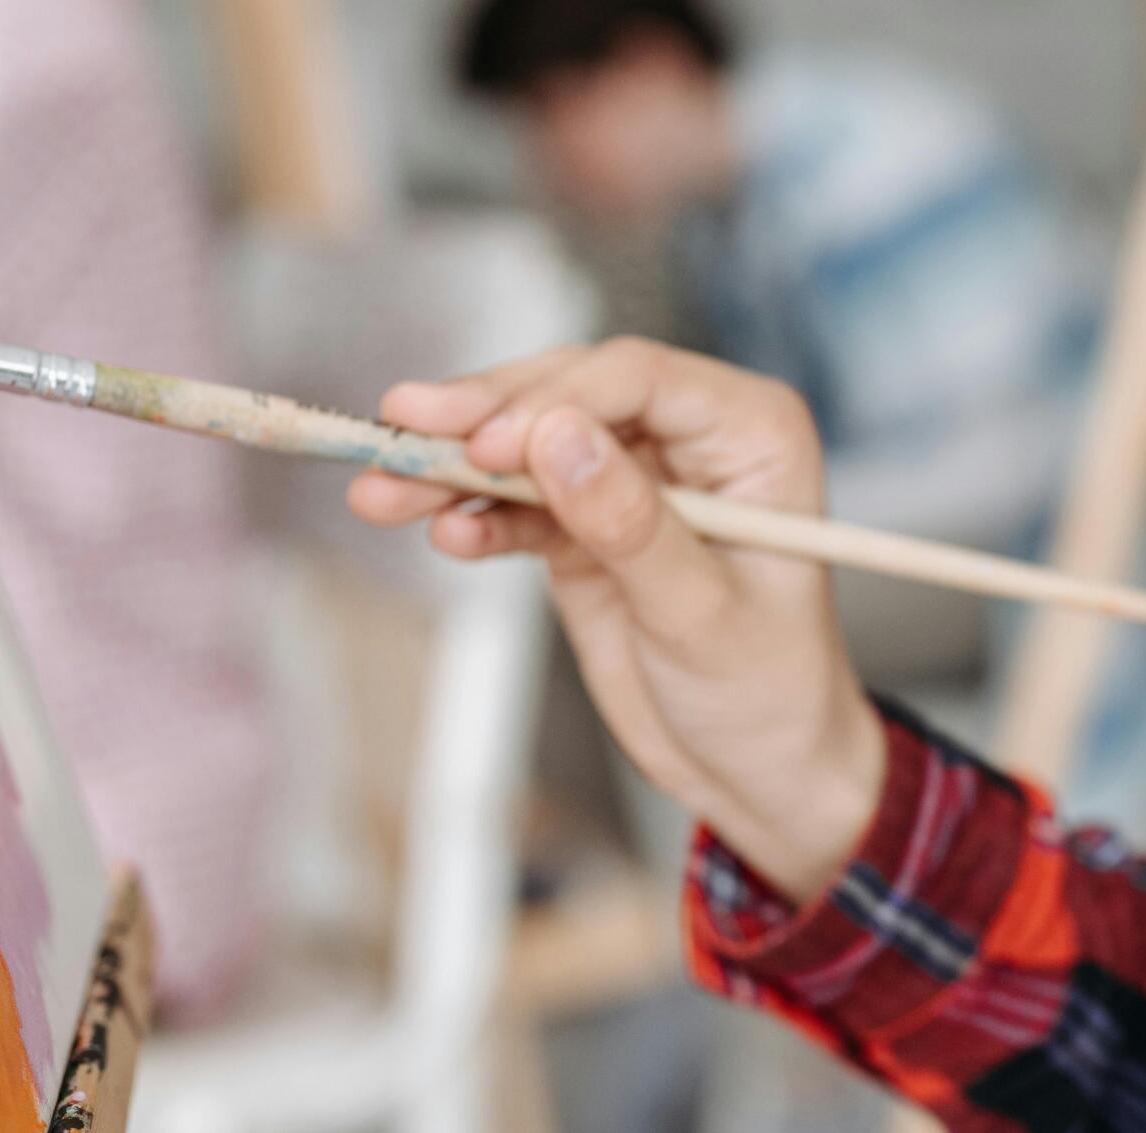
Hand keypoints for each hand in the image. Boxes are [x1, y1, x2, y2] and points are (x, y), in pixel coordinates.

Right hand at [347, 338, 886, 903]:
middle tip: (398, 428)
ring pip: (529, 447)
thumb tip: (558, 439)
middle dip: (482, 417)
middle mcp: (692, 437)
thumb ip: (631, 525)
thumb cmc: (766, 689)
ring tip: (379, 490)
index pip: (638, 379)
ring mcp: (634, 477)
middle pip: (571, 396)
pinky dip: (475, 518)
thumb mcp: (701, 615)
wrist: (757, 766)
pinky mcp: (586, 523)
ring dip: (453, 468)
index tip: (485, 443)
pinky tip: (441, 535)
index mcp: (750, 432)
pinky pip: (519, 505)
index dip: (554, 400)